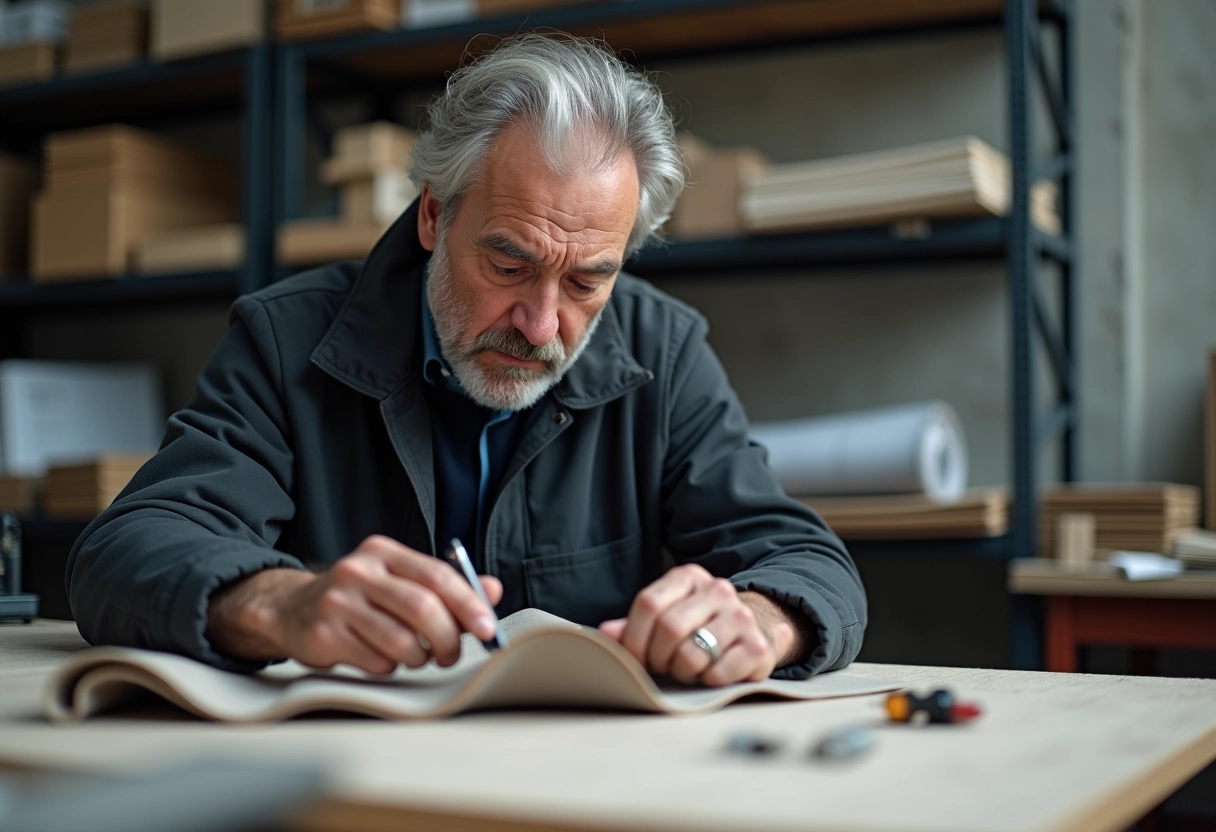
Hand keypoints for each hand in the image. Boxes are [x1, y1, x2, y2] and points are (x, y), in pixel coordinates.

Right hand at [206, 535, 502, 674]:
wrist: (290, 610)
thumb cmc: (359, 599)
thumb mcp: (399, 582)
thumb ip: (446, 587)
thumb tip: (493, 591)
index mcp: (383, 553)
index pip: (437, 575)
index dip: (468, 603)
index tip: (487, 628)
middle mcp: (359, 571)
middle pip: (421, 608)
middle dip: (447, 638)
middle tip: (451, 655)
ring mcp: (338, 602)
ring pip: (400, 641)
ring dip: (418, 658)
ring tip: (415, 656)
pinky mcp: (324, 635)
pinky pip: (376, 661)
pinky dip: (389, 667)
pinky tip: (381, 657)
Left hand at [597, 564, 806, 686]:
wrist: (758, 628)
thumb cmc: (701, 625)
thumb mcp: (668, 615)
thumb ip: (635, 625)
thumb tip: (605, 634)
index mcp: (689, 577)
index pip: (648, 604)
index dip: (634, 638)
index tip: (635, 657)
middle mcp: (717, 590)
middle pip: (668, 628)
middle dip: (657, 657)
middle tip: (661, 667)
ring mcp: (741, 616)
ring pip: (692, 654)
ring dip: (681, 672)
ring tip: (686, 670)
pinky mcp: (758, 646)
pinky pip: (718, 674)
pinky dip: (707, 682)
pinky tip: (710, 674)